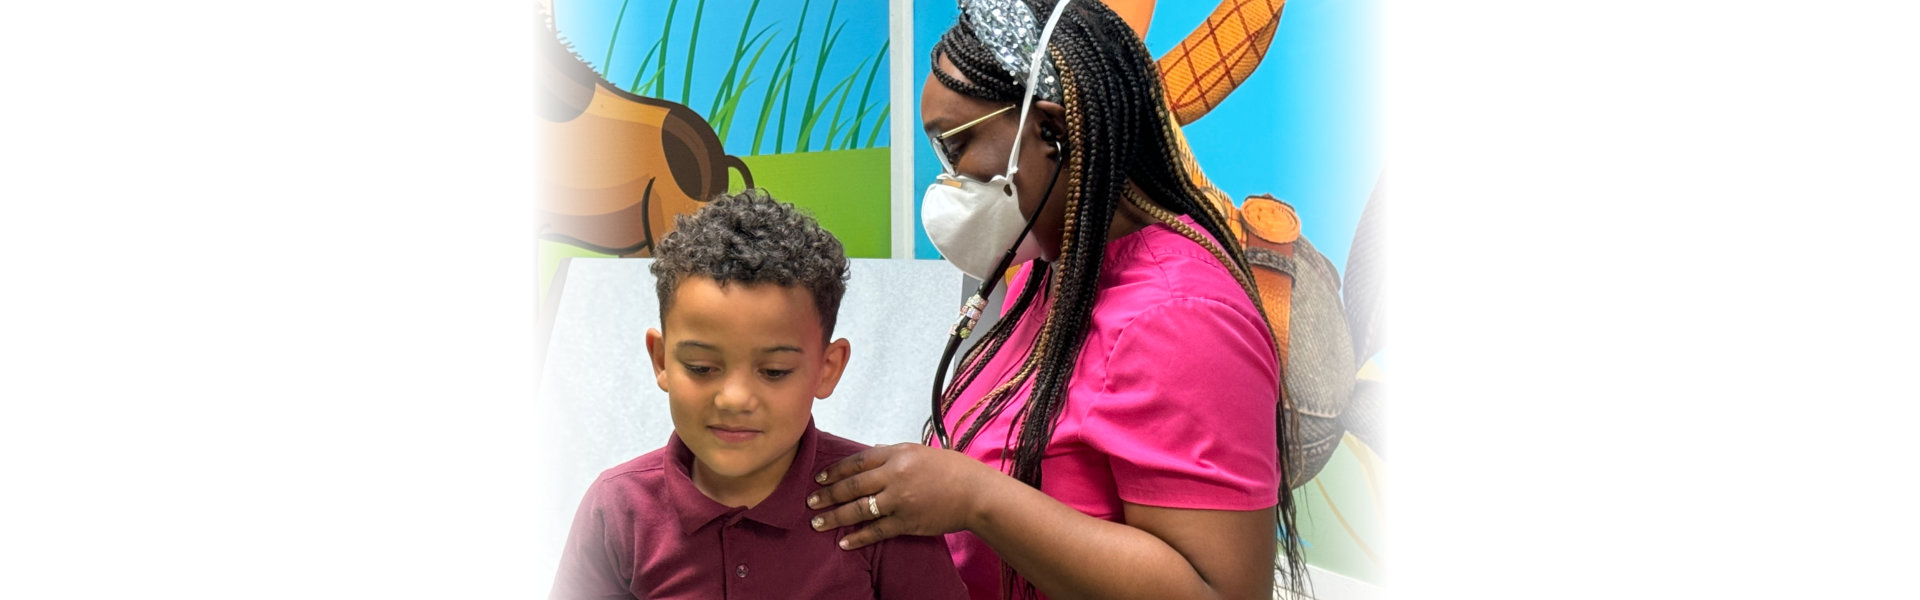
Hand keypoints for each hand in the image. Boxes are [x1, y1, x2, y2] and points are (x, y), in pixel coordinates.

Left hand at [805, 442, 1001, 549]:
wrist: (975, 493)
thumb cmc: (951, 470)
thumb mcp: (920, 451)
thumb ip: (893, 452)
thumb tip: (871, 450)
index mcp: (897, 454)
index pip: (856, 461)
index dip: (835, 471)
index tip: (819, 478)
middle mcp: (894, 475)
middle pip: (852, 486)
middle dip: (827, 495)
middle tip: (811, 501)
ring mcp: (899, 500)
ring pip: (858, 510)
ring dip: (835, 517)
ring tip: (818, 522)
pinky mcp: (906, 522)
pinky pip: (876, 531)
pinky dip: (858, 537)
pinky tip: (845, 542)